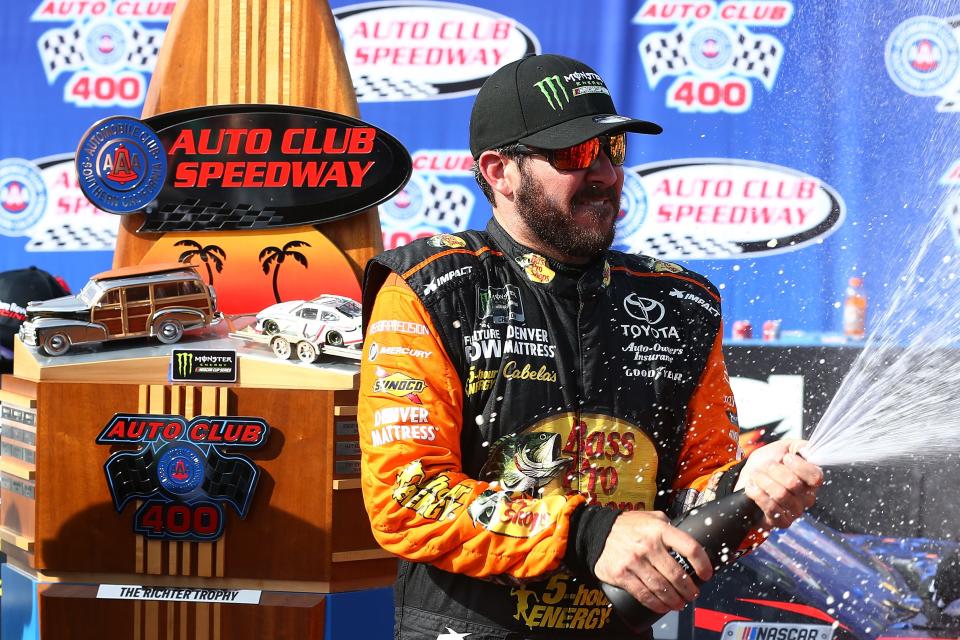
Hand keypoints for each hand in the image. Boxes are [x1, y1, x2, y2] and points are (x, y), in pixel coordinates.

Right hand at [594, 510, 711, 613]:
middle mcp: (648, 545)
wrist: (596, 532)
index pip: (690, 547)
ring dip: (675, 600)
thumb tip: (687, 536)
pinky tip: (663, 607)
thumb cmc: (627, 525)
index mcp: (659, 529)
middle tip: (693, 594)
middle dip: (689, 589)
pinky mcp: (622, 575)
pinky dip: (657, 605)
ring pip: (662, 588)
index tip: (706, 574)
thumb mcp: (650, 517)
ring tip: (680, 603)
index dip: (703, 564)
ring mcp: (634, 561)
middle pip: (678, 574)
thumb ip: (668, 525)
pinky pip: (644, 595)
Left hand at [735, 439, 822, 530]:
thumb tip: (809, 450)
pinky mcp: (781, 522)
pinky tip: (752, 487)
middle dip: (774, 470)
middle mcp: (806, 497)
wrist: (747, 478)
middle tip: (766, 466)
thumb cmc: (766, 463)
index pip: (816, 477)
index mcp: (810, 480)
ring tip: (756, 475)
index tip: (785, 457)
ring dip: (763, 480)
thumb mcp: (782, 448)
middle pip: (794, 484)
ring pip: (781, 495)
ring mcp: (795, 511)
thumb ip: (799, 446)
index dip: (799, 466)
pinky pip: (771, 508)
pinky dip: (756, 493)